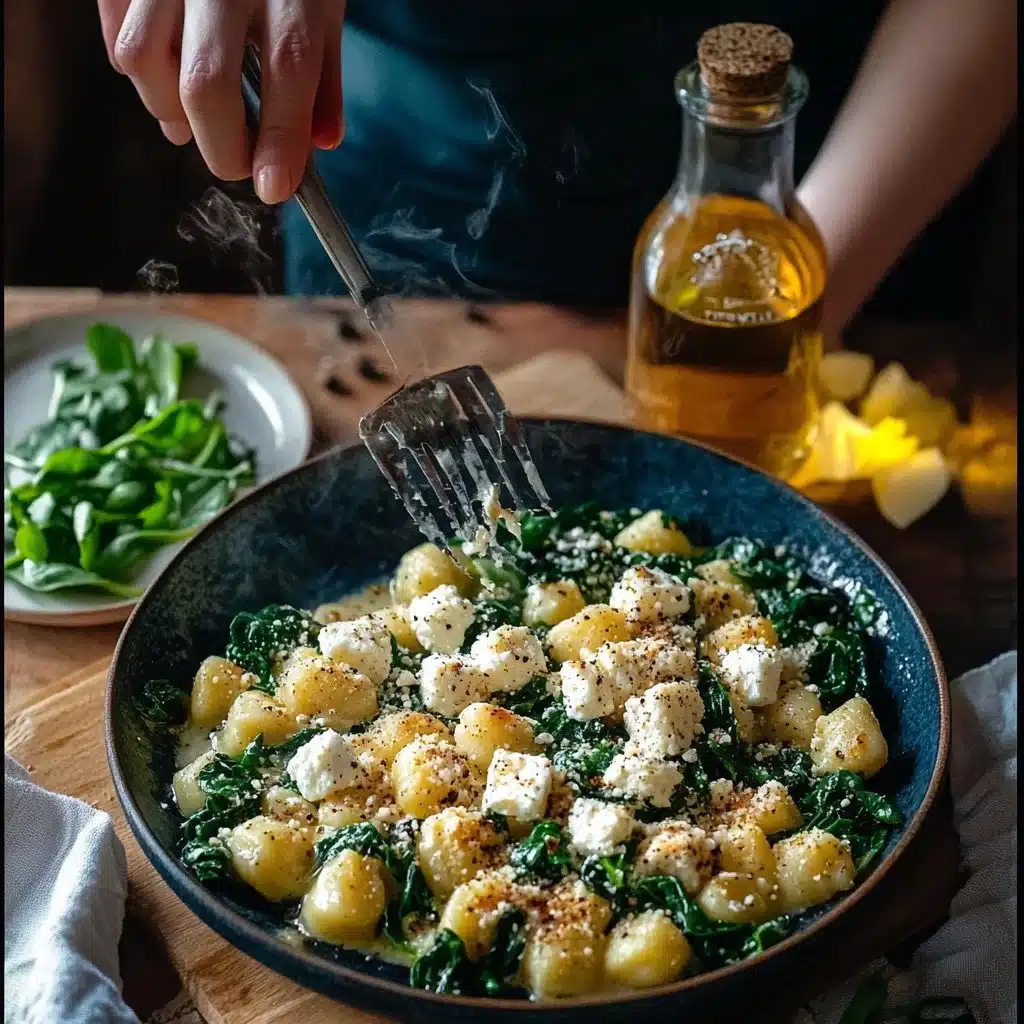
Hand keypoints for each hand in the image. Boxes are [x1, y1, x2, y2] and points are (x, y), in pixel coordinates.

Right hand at [97, 0, 344, 203]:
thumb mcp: (322, 4)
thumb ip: (322, 78)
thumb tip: (322, 143)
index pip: (287, 80)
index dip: (278, 148)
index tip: (273, 188)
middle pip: (206, 84)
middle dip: (221, 146)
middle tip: (235, 163)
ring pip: (145, 62)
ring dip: (170, 111)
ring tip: (193, 120)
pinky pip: (116, 36)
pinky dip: (138, 75)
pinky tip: (164, 80)